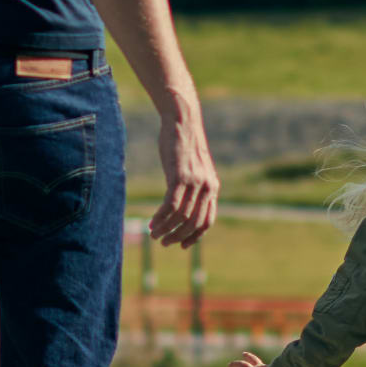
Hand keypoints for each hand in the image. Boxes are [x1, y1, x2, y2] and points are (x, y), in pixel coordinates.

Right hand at [149, 101, 219, 249]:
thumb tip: (182, 203)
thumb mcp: (193, 168)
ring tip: (153, 234)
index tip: (183, 246)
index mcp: (213, 187)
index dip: (195, 237)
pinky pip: (171, 205)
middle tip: (163, 242)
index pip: (207, 221)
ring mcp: (194, 182)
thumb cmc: (184, 144)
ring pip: (181, 217)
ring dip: (166, 229)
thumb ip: (193, 186)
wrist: (183, 120)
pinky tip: (152, 222)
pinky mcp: (180, 177)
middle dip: (178, 237)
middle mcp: (207, 187)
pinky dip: (161, 218)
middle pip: (194, 223)